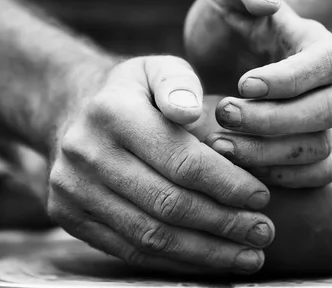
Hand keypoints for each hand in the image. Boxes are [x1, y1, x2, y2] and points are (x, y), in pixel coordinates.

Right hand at [48, 56, 274, 273]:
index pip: (181, 160)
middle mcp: (86, 153)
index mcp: (112, 112)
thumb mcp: (156, 69)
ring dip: (205, 251)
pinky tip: (208, 259)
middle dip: (224, 223)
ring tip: (246, 255)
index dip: (227, 184)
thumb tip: (190, 110)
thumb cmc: (133, 93)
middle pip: (168, 203)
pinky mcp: (68, 216)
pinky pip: (128, 250)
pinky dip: (175, 261)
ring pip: (150, 235)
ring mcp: (72, 189)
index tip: (261, 196)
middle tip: (263, 231)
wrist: (74, 114)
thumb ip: (178, 83)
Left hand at [184, 0, 331, 187]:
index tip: (242, 83)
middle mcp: (330, 86)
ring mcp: (328, 121)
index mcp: (316, 44)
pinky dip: (287, 177)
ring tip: (221, 145)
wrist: (226, 59)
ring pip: (321, 148)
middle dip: (272, 119)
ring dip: (271, 152)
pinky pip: (321, 173)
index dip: (289, 79)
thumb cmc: (228, 22)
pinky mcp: (318, 150)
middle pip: (327, 112)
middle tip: (223, 113)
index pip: (326, 63)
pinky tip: (245, 168)